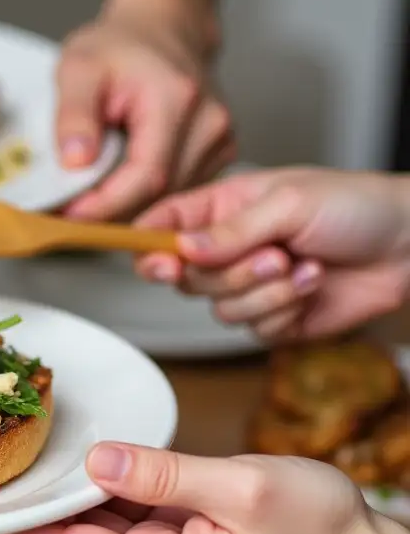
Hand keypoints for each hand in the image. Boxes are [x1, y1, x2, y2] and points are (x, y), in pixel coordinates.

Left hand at [0, 442, 384, 533]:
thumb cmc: (316, 533)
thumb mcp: (240, 491)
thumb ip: (166, 475)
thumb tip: (97, 460)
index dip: (14, 526)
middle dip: (29, 502)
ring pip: (95, 518)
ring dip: (62, 489)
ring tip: (15, 456)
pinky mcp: (178, 533)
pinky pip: (126, 506)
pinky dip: (102, 483)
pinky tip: (80, 459)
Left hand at [56, 13, 233, 220]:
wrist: (159, 28)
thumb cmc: (118, 46)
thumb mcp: (77, 69)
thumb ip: (73, 115)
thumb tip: (76, 161)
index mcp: (178, 98)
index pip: (147, 175)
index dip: (106, 205)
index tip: (70, 216)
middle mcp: (210, 122)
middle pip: (160, 195)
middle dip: (111, 211)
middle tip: (69, 210)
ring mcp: (220, 140)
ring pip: (169, 201)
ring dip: (126, 208)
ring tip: (89, 196)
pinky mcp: (218, 154)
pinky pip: (178, 194)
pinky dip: (143, 200)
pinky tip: (118, 186)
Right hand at [134, 168, 409, 339]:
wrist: (408, 247)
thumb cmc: (356, 208)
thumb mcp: (288, 203)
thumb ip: (229, 230)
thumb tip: (182, 249)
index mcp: (222, 210)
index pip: (163, 227)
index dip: (149, 248)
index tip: (160, 263)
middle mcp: (228, 250)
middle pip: (186, 278)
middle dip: (231, 273)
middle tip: (273, 255)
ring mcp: (247, 287)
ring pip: (219, 309)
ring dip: (266, 292)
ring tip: (302, 267)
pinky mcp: (271, 318)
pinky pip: (252, 330)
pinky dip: (285, 310)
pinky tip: (312, 286)